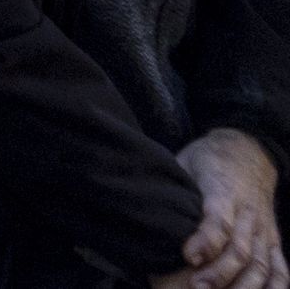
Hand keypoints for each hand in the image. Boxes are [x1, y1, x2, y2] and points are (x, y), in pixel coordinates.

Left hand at [171, 130, 284, 288]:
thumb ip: (174, 186)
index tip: (188, 255)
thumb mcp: (185, 162)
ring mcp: (263, 229)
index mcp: (224, 191)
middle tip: (196, 287)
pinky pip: (280, 267)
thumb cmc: (209, 160)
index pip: (219, 219)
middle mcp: (248, 213)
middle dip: (220, 272)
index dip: (206, 240)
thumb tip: (149, 206)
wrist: (248, 152)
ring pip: (260, 263)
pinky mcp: (273, 239)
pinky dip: (274, 287)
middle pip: (241, 249)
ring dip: (243, 285)